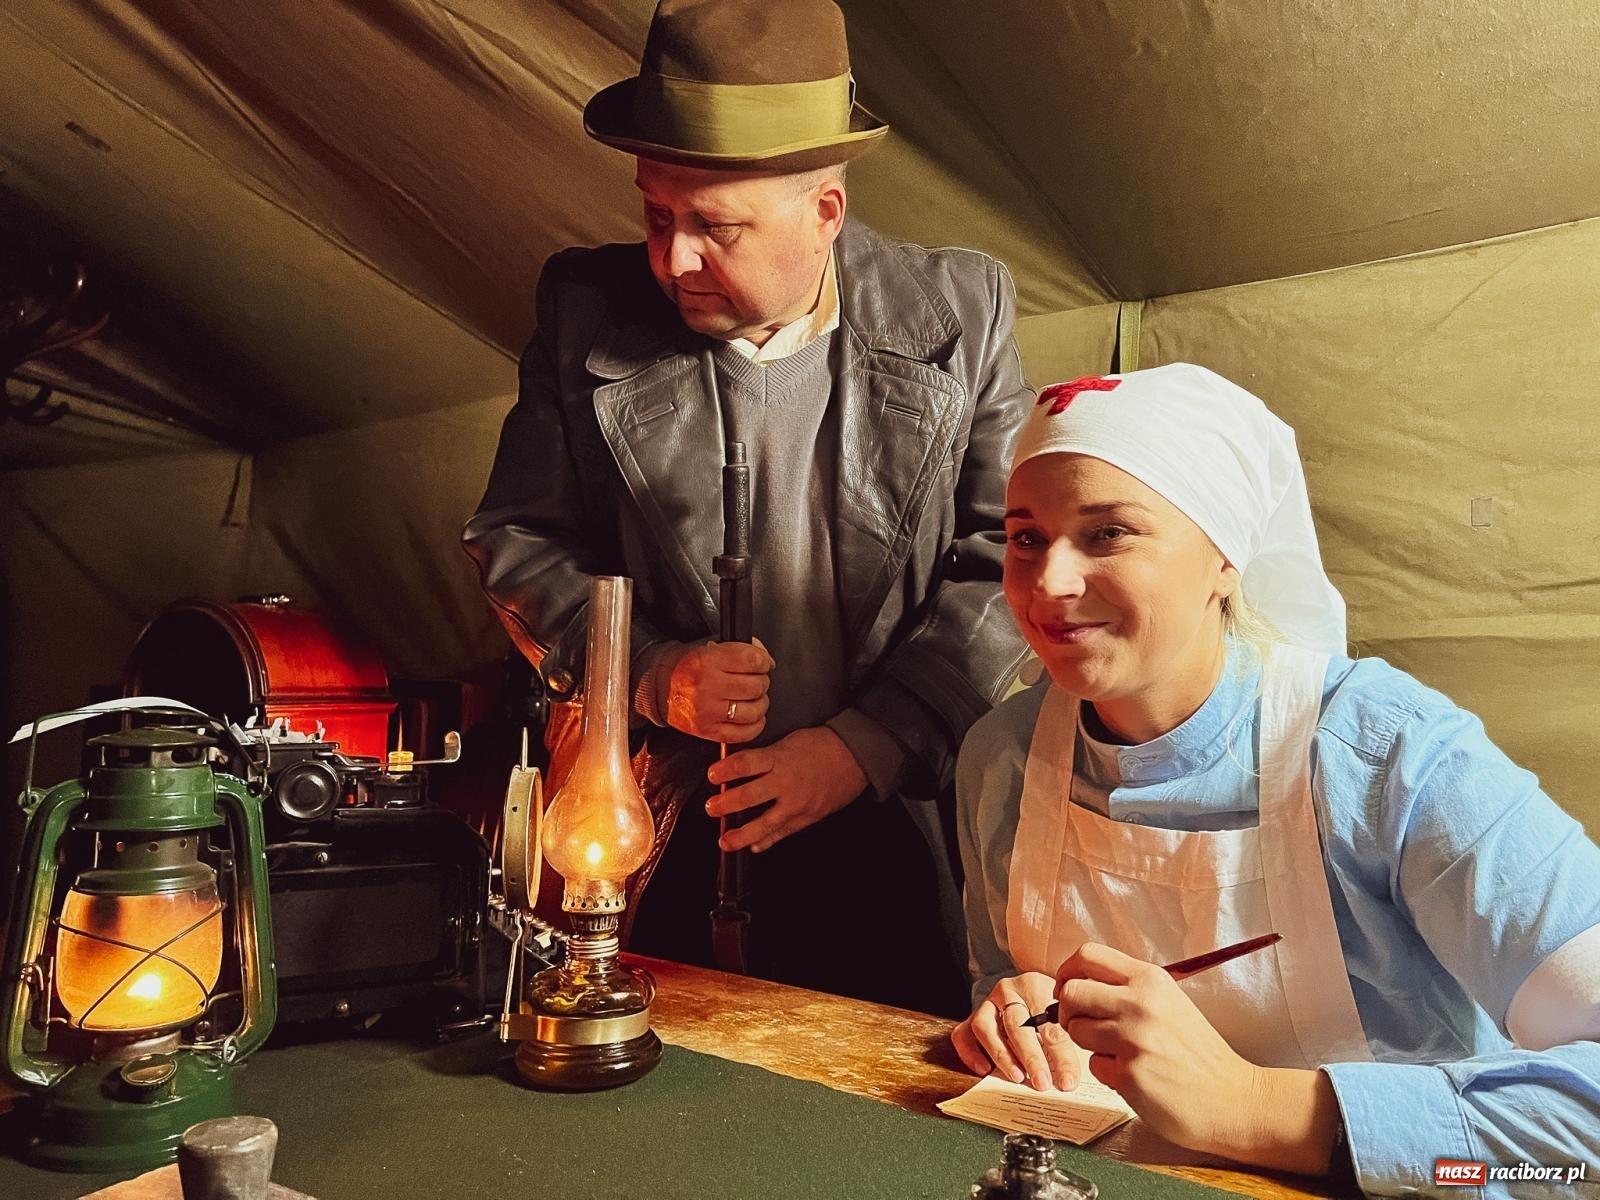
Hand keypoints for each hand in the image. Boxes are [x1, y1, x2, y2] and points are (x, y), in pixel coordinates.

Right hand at [663, 638, 772, 742]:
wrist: (660, 685)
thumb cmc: (687, 665)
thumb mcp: (710, 647)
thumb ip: (740, 649)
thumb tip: (766, 660)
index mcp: (707, 660)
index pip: (752, 660)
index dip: (764, 662)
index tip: (763, 664)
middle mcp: (706, 686)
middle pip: (756, 686)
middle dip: (762, 682)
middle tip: (756, 681)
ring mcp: (707, 711)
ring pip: (753, 711)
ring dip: (760, 704)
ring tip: (754, 698)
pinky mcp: (707, 730)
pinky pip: (743, 733)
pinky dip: (755, 725)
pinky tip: (752, 717)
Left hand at [704, 726, 864, 851]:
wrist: (855, 758)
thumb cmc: (822, 746)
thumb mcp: (789, 742)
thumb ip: (766, 757)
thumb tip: (740, 768)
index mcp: (780, 759)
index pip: (746, 764)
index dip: (725, 770)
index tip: (712, 775)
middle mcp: (787, 783)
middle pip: (750, 796)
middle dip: (726, 804)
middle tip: (711, 808)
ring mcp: (797, 804)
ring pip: (765, 823)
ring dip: (742, 834)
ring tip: (725, 841)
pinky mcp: (807, 817)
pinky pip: (783, 833)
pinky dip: (767, 841)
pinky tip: (755, 846)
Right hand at [950, 972, 1079, 1091]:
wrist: (1037, 996)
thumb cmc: (1055, 1012)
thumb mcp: (1068, 1021)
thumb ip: (1070, 1044)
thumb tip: (1072, 1078)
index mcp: (1036, 986)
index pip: (1050, 1023)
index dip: (1061, 1056)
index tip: (1068, 1081)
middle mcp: (1008, 991)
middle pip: (1016, 1024)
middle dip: (1031, 1057)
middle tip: (1042, 1083)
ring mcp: (987, 1003)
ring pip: (985, 1027)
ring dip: (1001, 1055)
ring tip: (1017, 1077)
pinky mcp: (972, 1018)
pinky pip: (963, 1034)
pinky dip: (970, 1053)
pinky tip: (984, 1070)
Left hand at [1053, 943, 1338, 1171]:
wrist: (1234, 1100)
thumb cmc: (1199, 1055)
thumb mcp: (1169, 1003)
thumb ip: (1130, 990)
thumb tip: (1081, 984)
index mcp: (1150, 980)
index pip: (1088, 956)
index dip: (1068, 972)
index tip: (1067, 989)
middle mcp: (1139, 1003)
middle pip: (1071, 992)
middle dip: (1069, 1011)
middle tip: (1085, 1026)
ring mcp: (1132, 1038)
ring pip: (1075, 1030)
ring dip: (1089, 1045)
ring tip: (1122, 1054)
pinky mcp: (1128, 1074)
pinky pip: (1093, 1066)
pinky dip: (1108, 1073)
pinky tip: (1136, 1076)